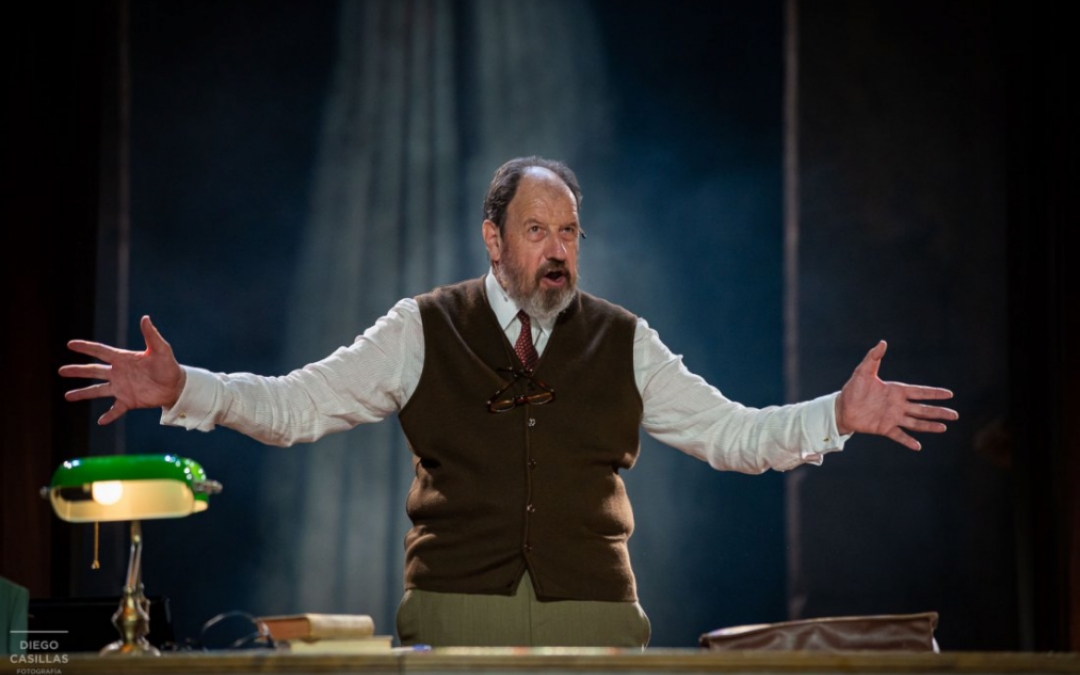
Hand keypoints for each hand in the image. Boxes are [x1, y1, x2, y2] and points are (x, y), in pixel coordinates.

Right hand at [59, 315, 185, 424]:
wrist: (176, 385)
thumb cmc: (169, 365)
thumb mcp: (161, 349)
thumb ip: (151, 335)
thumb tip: (145, 318)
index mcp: (123, 359)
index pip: (100, 351)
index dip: (86, 347)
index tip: (70, 344)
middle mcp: (118, 373)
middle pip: (93, 371)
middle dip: (77, 370)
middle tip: (61, 370)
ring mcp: (122, 388)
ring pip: (97, 390)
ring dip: (83, 393)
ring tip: (67, 396)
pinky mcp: (129, 401)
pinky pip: (115, 409)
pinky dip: (109, 415)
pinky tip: (100, 421)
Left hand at [835, 341, 957, 449]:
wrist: (842, 407)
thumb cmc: (853, 388)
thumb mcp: (863, 371)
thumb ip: (873, 357)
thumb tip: (882, 342)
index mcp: (896, 391)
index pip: (920, 392)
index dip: (934, 393)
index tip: (950, 394)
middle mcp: (898, 405)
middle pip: (923, 409)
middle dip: (938, 411)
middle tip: (955, 415)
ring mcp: (892, 418)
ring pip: (915, 422)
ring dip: (929, 426)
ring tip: (943, 428)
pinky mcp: (884, 428)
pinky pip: (899, 435)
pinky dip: (908, 441)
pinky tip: (918, 446)